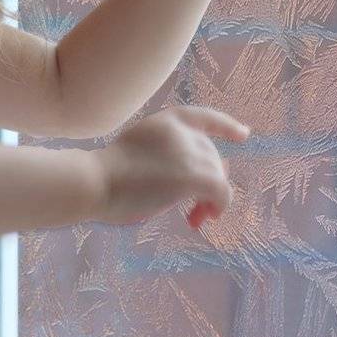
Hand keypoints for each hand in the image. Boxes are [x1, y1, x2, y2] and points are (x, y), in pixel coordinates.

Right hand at [89, 105, 250, 230]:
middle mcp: (181, 132)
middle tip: (193, 213)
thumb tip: (209, 175)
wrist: (92, 182)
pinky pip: (221, 192)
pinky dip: (218, 206)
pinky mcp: (193, 176)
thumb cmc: (106, 177)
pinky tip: (203, 219)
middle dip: (209, 182)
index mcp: (164, 120)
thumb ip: (168, 157)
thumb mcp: (138, 153)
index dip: (225, 126)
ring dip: (210, 200)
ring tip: (193, 218)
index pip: (203, 117)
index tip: (243, 135)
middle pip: (212, 156)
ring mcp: (188, 152)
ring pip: (218, 176)